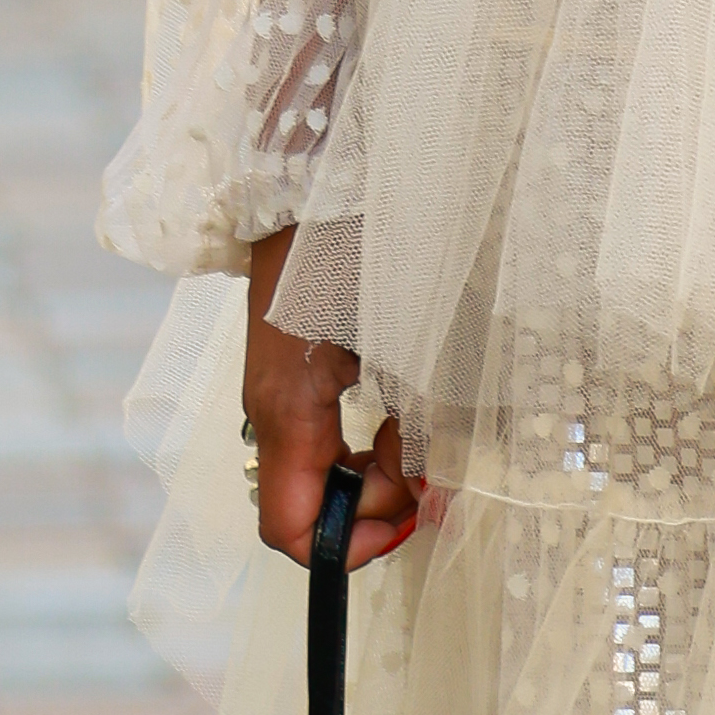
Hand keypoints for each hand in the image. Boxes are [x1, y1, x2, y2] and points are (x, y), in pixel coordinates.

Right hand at [243, 255, 415, 566]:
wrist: (325, 169)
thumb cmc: (366, 246)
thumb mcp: (412, 342)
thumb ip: (429, 426)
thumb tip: (440, 496)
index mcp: (287, 410)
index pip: (293, 530)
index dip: (352, 545)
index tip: (410, 519)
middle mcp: (273, 408)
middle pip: (312, 502)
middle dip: (377, 498)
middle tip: (430, 463)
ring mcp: (283, 386)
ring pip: (325, 465)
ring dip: (380, 463)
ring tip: (426, 423)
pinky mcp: (300, 364)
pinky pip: (330, 427)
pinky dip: (373, 432)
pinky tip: (410, 401)